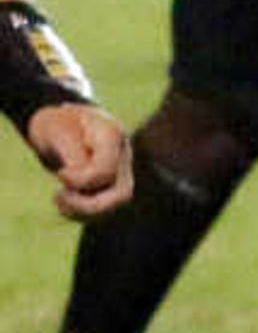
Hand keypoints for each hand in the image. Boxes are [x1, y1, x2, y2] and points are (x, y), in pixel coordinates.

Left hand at [24, 100, 129, 218]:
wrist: (64, 120)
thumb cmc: (59, 122)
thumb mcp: (58, 131)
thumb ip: (73, 155)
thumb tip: (77, 183)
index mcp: (113, 135)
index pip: (105, 171)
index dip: (79, 180)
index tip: (60, 173)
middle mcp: (124, 155)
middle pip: (121, 193)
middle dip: (88, 205)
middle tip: (59, 196)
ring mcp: (122, 171)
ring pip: (114, 205)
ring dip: (84, 211)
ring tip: (58, 200)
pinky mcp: (113, 184)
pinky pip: (104, 209)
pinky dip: (82, 213)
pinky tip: (63, 203)